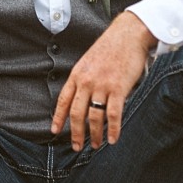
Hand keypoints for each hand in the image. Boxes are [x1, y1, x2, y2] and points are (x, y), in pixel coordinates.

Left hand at [50, 11, 156, 151]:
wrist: (127, 35)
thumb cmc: (110, 48)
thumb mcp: (89, 62)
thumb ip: (84, 79)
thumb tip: (82, 99)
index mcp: (77, 74)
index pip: (63, 100)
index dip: (59, 118)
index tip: (55, 131)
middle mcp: (86, 81)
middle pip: (77, 113)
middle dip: (76, 133)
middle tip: (77, 146)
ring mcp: (102, 85)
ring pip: (94, 116)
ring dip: (95, 134)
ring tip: (96, 145)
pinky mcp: (118, 88)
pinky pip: (113, 114)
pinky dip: (113, 129)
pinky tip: (112, 139)